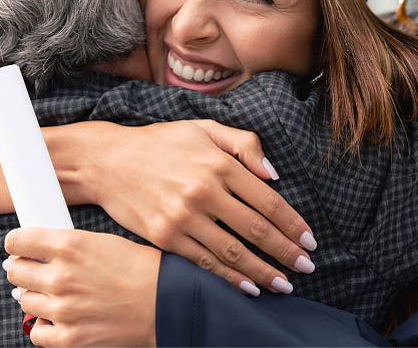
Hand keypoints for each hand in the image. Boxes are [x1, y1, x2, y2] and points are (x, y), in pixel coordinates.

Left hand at [4, 228, 159, 346]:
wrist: (166, 302)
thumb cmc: (140, 268)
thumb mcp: (102, 241)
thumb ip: (68, 245)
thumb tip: (41, 251)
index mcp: (69, 245)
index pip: (17, 241)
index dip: (16, 243)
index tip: (19, 247)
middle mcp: (60, 276)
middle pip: (15, 271)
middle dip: (21, 268)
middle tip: (31, 270)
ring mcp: (62, 309)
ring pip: (23, 300)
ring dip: (33, 295)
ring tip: (51, 293)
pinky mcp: (69, 337)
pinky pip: (36, 332)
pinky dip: (43, 325)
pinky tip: (54, 318)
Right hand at [83, 119, 315, 295]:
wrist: (107, 161)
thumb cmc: (159, 143)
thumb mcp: (203, 130)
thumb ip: (243, 144)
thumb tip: (273, 174)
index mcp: (218, 164)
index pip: (268, 200)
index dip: (293, 223)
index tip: (310, 239)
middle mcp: (203, 191)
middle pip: (256, 229)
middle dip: (287, 252)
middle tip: (307, 266)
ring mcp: (183, 217)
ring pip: (233, 252)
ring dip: (264, 272)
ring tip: (285, 284)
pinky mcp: (165, 237)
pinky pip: (205, 262)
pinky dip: (230, 278)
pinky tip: (248, 287)